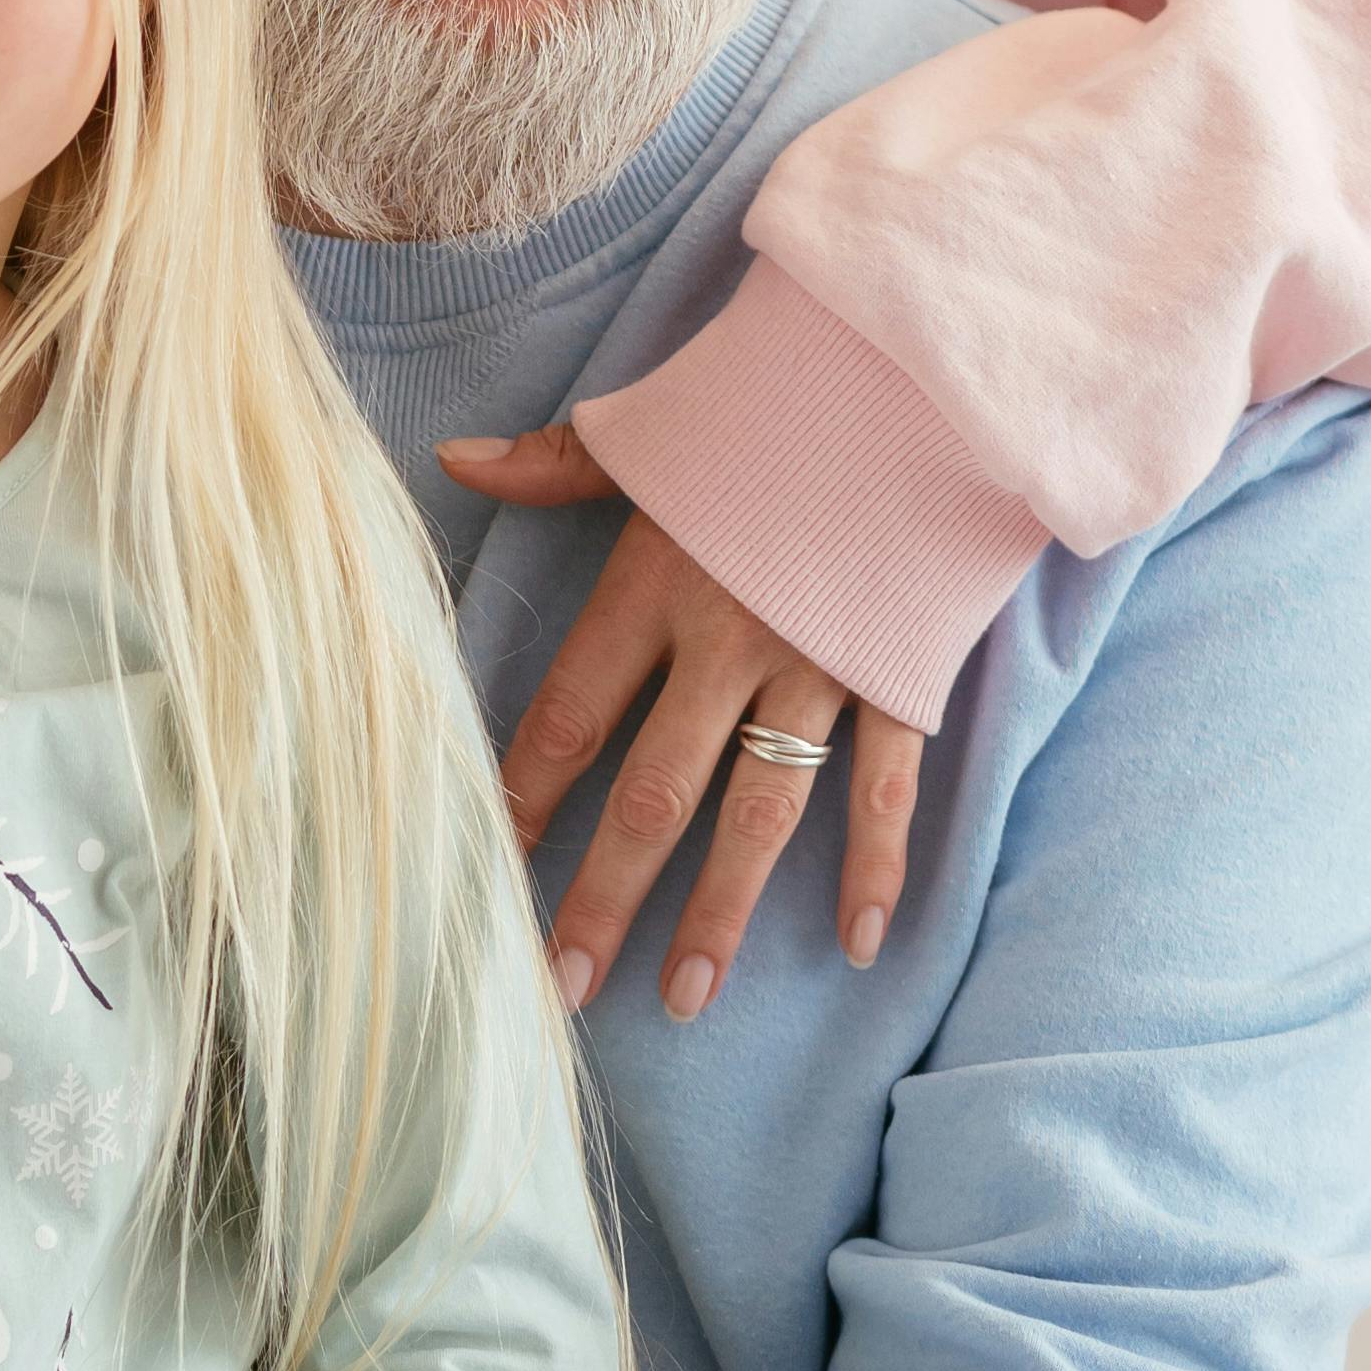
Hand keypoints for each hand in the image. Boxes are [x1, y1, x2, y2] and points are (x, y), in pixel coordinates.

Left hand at [441, 432, 923, 1014]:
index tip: (491, 859)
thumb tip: (451, 457)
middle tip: (565, 987)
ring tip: (682, 996)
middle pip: (654, 792)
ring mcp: (820, 666)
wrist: (919, 373)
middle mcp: (730, 640)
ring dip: (720, 911)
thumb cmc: (773, 398)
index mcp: (656, 582)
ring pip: (760, 814)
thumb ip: (554, 462)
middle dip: (604, 894)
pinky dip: (875, 867)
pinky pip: (886, 789)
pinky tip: (856, 945)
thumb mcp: (655, 426)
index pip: (571, 711)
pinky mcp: (900, 673)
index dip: (527, 791)